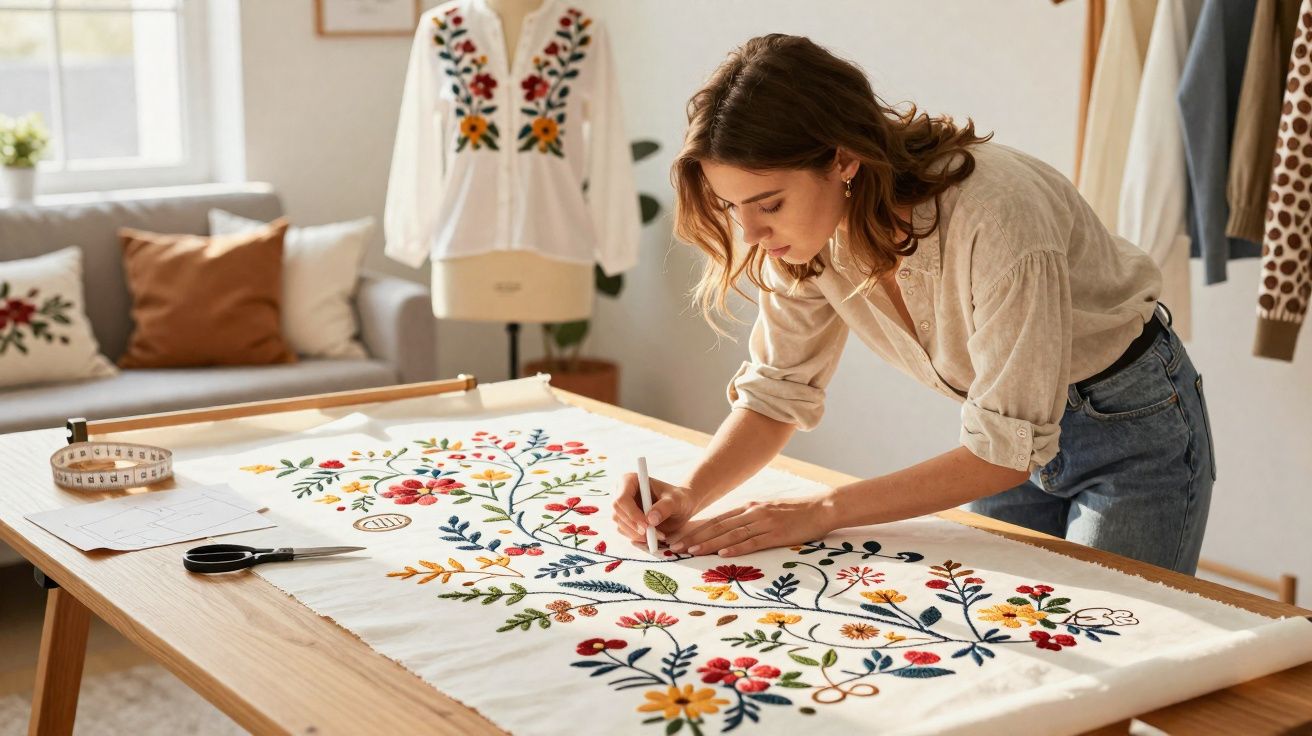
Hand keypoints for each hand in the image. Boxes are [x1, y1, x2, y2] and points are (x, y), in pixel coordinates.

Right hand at [612, 473, 698, 545]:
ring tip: (658, 535)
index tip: (647, 525)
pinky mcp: (625, 520)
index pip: (622, 499)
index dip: (632, 513)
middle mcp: (622, 492)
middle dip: (635, 527)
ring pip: (620, 525)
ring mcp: (622, 508)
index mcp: (630, 480)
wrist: (680, 507)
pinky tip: (653, 536)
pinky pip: (625, 532)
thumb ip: (665, 507)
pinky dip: (638, 538)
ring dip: (637, 534)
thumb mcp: (676, 500)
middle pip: (617, 513)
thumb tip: (651, 519)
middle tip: (654, 534)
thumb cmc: (678, 498)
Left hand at [666, 494, 837, 557]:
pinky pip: (753, 542)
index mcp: (750, 507)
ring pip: (730, 534)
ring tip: (690, 552)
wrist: (822, 508)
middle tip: (674, 547)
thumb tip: (729, 533)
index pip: (717, 519)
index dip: (696, 529)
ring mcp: (764, 523)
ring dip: (708, 544)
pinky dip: (736, 548)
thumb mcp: (768, 511)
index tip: (679, 538)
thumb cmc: (796, 513)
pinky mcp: (777, 534)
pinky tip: (722, 554)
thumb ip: (749, 520)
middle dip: (694, 537)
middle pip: (718, 526)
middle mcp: (753, 513)